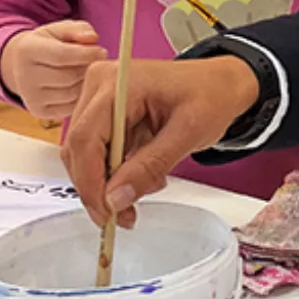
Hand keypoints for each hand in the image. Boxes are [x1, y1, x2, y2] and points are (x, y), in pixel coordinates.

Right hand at [0, 21, 106, 120]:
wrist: (23, 64)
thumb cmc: (49, 43)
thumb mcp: (61, 30)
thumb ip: (79, 29)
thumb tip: (93, 38)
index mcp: (27, 50)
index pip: (61, 55)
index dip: (86, 54)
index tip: (102, 51)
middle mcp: (24, 76)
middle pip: (68, 76)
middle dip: (88, 69)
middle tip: (96, 62)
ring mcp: (30, 97)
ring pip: (72, 93)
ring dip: (86, 83)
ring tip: (86, 72)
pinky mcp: (39, 111)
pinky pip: (70, 107)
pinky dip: (80, 97)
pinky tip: (79, 84)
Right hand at [61, 57, 260, 227]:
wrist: (220, 84)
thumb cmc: (210, 95)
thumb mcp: (188, 133)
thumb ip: (150, 166)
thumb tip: (115, 198)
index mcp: (117, 82)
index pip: (85, 138)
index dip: (90, 181)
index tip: (106, 212)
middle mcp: (99, 85)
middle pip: (78, 148)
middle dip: (99, 188)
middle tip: (124, 216)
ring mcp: (99, 98)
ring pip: (85, 154)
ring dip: (109, 181)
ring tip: (147, 186)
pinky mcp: (104, 112)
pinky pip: (97, 150)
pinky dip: (116, 171)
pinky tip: (144, 175)